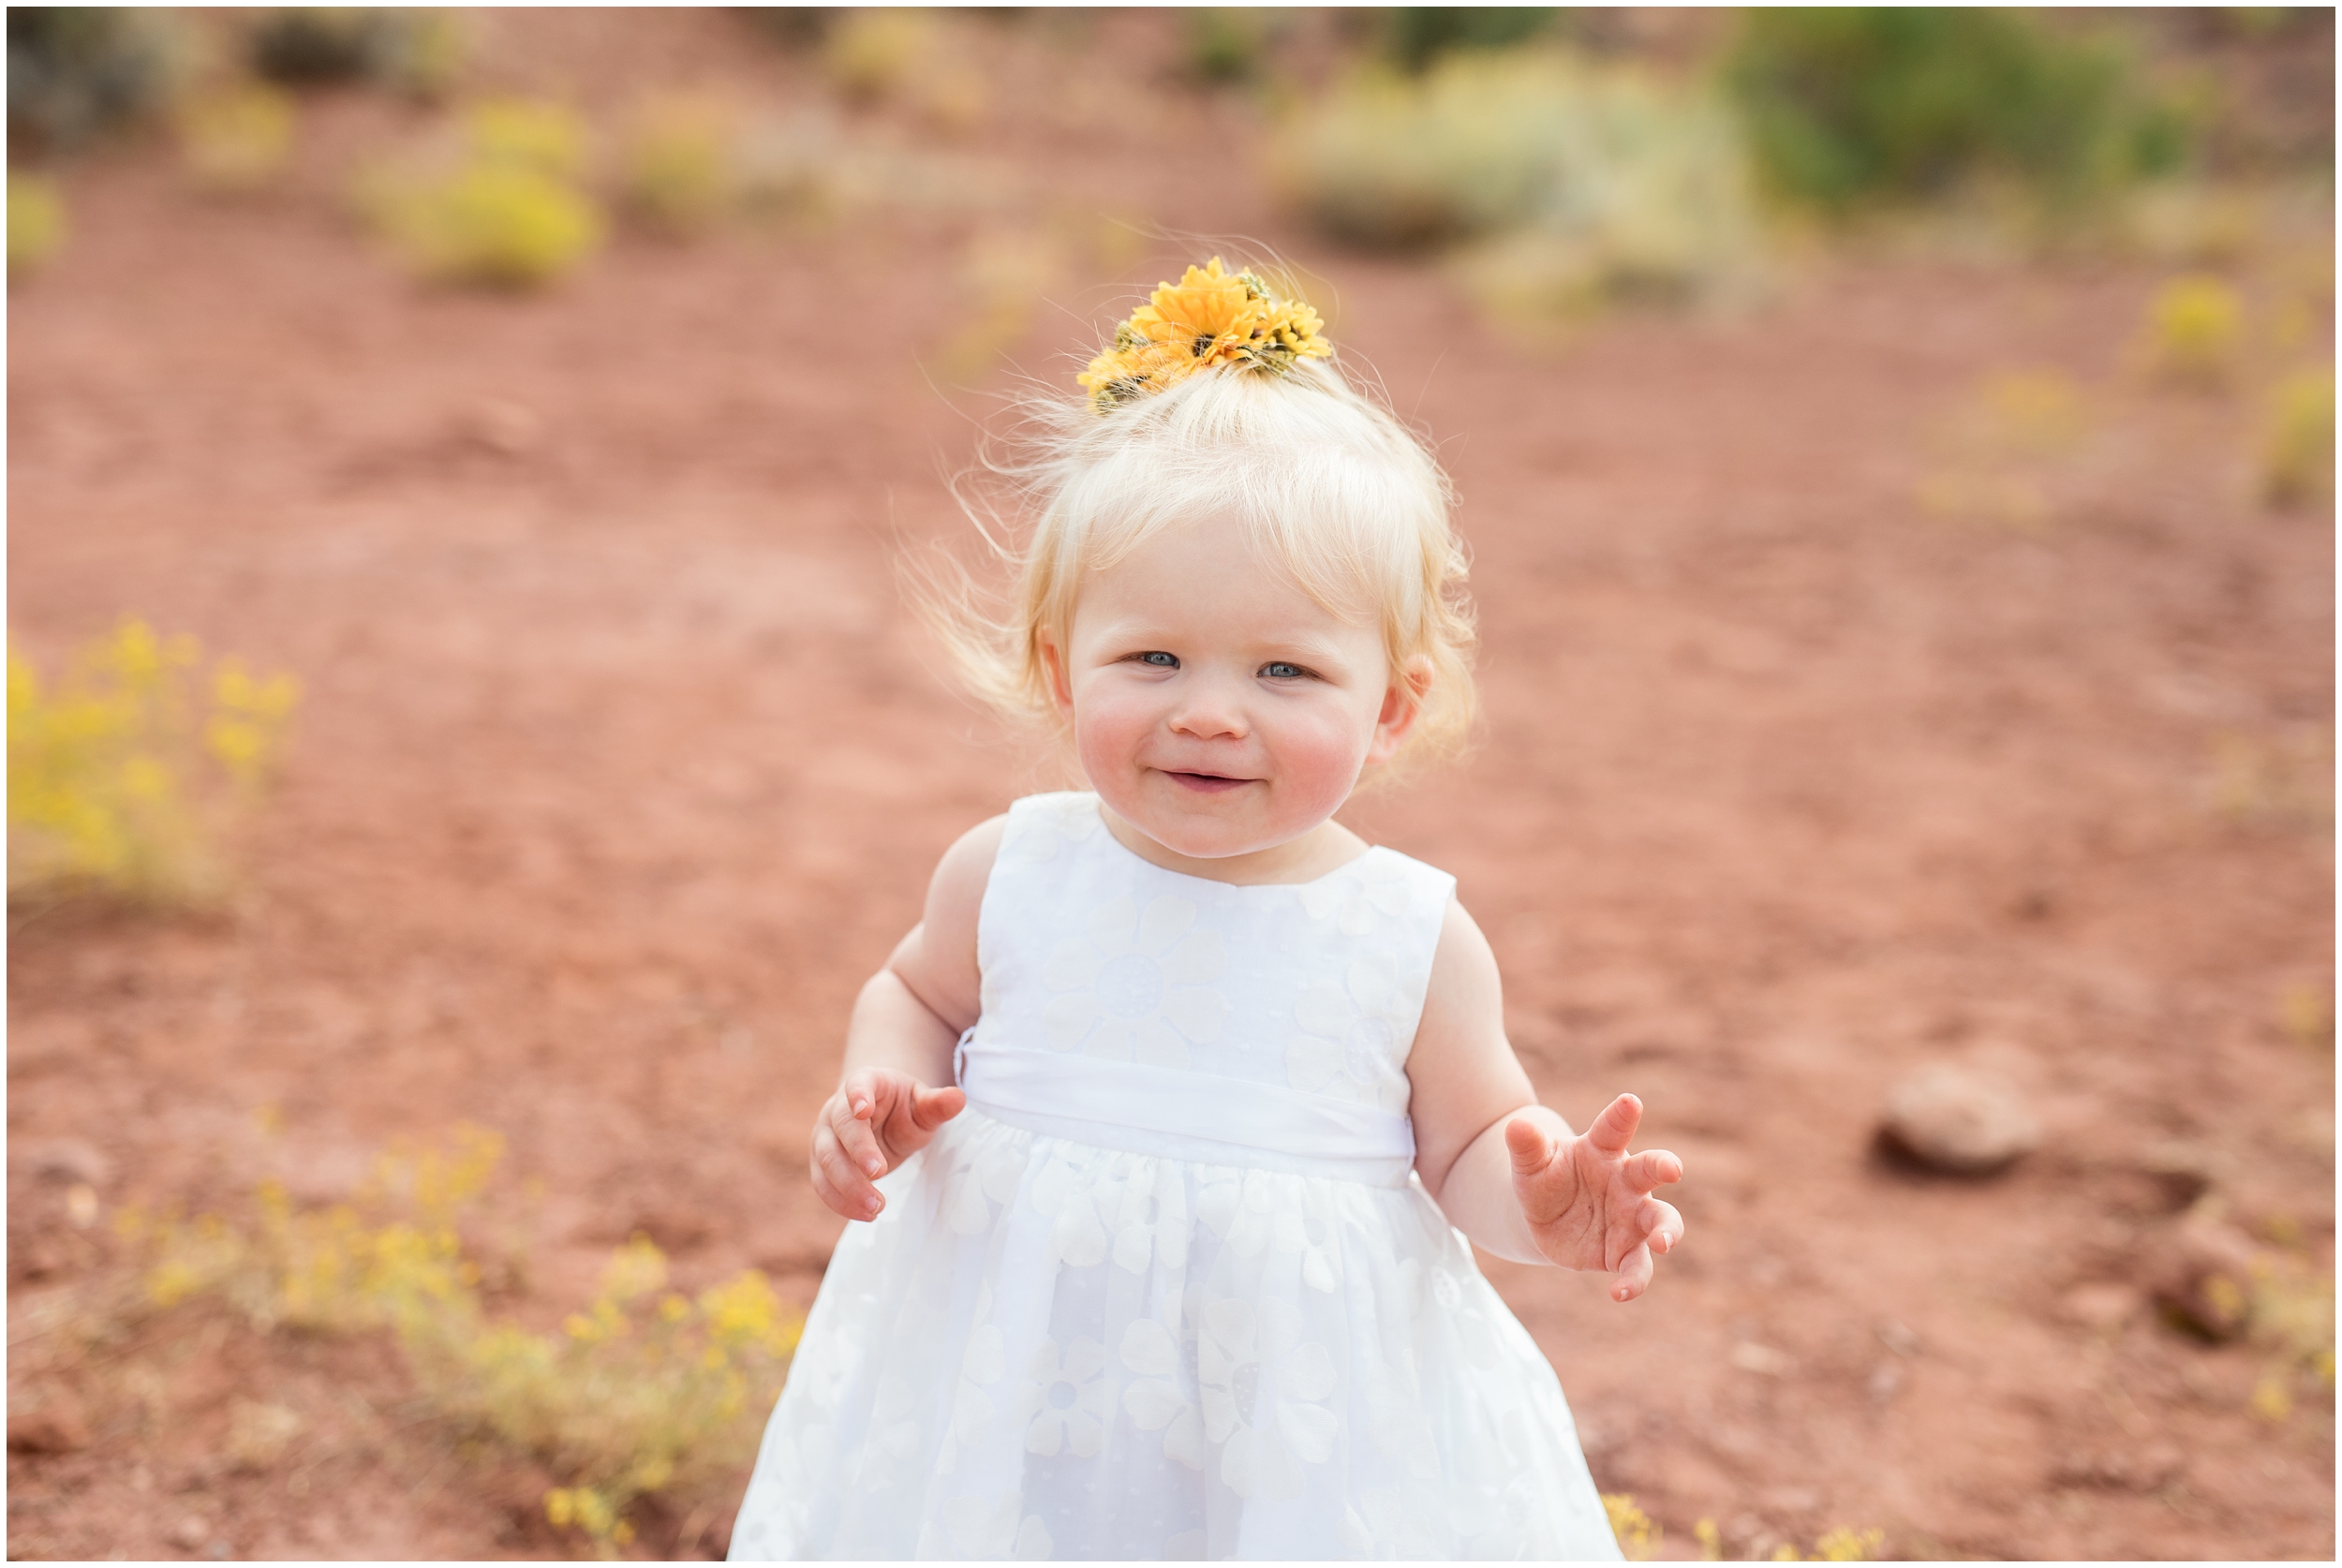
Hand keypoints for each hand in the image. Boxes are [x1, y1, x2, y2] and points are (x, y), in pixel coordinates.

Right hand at [810, 1067, 965, 1221]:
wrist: (883, 1120)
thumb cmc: (905, 1110)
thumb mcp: (924, 1105)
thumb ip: (937, 1104)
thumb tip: (958, 1098)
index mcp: (866, 1083)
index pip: (857, 1084)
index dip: (858, 1095)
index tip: (863, 1109)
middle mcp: (837, 1108)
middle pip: (841, 1127)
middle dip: (858, 1151)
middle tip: (880, 1173)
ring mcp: (825, 1135)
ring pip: (827, 1159)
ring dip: (848, 1185)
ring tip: (876, 1207)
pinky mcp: (821, 1162)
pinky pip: (822, 1183)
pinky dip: (840, 1201)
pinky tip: (864, 1215)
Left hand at [1506, 1094, 1684, 1302]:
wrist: (1542, 1218)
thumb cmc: (1543, 1179)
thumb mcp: (1529, 1163)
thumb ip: (1526, 1146)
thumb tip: (1516, 1125)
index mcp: (1601, 1149)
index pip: (1613, 1128)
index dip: (1622, 1115)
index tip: (1629, 1101)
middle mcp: (1625, 1181)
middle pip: (1650, 1170)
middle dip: (1664, 1166)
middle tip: (1672, 1169)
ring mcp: (1630, 1216)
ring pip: (1660, 1221)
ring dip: (1666, 1230)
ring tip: (1662, 1243)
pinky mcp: (1624, 1251)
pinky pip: (1636, 1267)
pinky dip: (1634, 1281)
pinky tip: (1619, 1293)